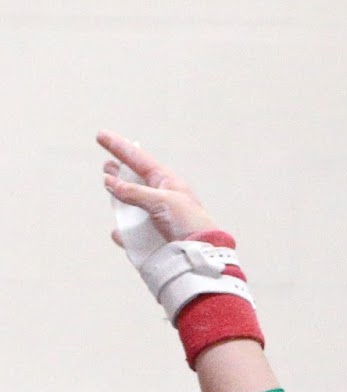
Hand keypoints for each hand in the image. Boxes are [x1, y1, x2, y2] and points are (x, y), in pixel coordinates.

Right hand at [97, 130, 216, 245]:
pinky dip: (124, 233)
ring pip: (132, 206)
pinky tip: (117, 232)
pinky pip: (134, 235)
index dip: (119, 147)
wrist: (201, 256)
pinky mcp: (153, 241)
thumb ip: (134, 192)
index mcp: (166, 182)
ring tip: (109, 188)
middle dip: (120, 172)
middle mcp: (161, 199)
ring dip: (119, 199)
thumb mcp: (161, 201)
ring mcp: (157, 219)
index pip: (138, 159)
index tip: (101, 135)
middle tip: (106, 166)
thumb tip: (109, 181)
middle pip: (135, 181)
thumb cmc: (189, 223)